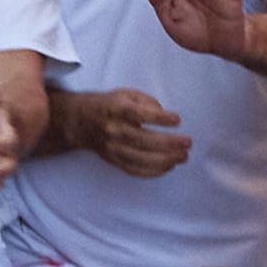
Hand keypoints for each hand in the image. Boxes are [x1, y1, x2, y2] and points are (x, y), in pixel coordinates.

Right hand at [66, 89, 190, 176]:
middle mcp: (113, 130)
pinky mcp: (113, 160)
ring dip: (165, 160)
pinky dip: (153, 171)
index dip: (159, 118)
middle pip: (142, 140)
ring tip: (182, 157)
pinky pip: (134, 170)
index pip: (139, 115)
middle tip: (187, 143)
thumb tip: (162, 113)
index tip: (177, 120)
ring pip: (140, 159)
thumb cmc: (110, 106)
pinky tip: (169, 166)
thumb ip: (146, 101)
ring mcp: (112, 148)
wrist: (80, 122)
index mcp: (117, 110)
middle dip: (168, 144)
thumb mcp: (126, 94)